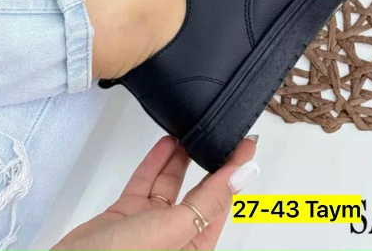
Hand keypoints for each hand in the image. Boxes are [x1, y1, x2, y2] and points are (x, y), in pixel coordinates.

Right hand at [53, 136, 258, 250]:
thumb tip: (244, 176)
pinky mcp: (124, 217)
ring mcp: (147, 228)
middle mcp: (173, 240)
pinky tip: (165, 145)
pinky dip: (155, 163)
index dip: (235, 171)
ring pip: (170, 185)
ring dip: (180, 158)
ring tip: (192, 132)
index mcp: (192, 248)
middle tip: (223, 134)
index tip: (247, 144)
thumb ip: (209, 201)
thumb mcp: (174, 231)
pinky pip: (145, 184)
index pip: (221, 202)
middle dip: (211, 164)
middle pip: (199, 194)